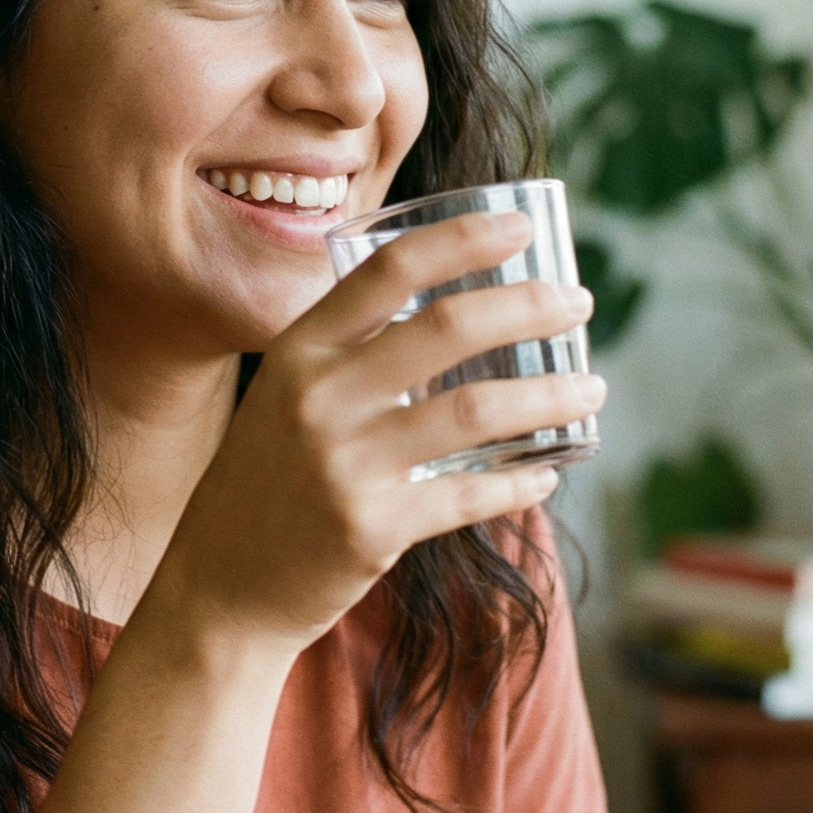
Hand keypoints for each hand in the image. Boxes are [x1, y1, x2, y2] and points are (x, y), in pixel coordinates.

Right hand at [146, 210, 606, 648]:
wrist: (220, 584)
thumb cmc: (269, 478)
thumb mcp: (286, 396)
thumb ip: (351, 356)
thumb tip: (457, 317)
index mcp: (299, 351)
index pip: (388, 270)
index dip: (462, 239)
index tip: (521, 227)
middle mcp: (318, 398)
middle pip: (447, 327)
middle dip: (530, 304)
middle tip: (578, 302)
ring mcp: (345, 465)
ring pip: (476, 411)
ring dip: (550, 395)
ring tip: (592, 388)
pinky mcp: (372, 528)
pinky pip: (470, 494)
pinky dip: (522, 481)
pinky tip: (549, 471)